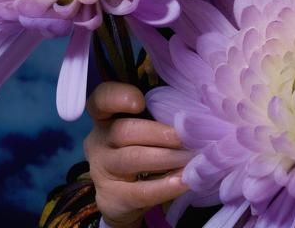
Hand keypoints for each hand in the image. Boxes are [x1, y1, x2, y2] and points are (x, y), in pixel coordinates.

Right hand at [83, 82, 189, 227]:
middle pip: (124, 130)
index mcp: (106, 116)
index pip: (102, 99)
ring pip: (132, 159)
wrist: (125, 195)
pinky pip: (140, 192)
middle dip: (160, 133)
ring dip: (167, 157)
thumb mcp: (146, 125)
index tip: (140, 102)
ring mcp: (101, 171)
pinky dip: (165, 186)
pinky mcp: (110, 198)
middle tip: (189, 136)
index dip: (118, 97)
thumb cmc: (144, 146)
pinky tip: (184, 180)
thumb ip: (161, 112)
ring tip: (192, 156)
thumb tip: (195, 109)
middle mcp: (99, 141)